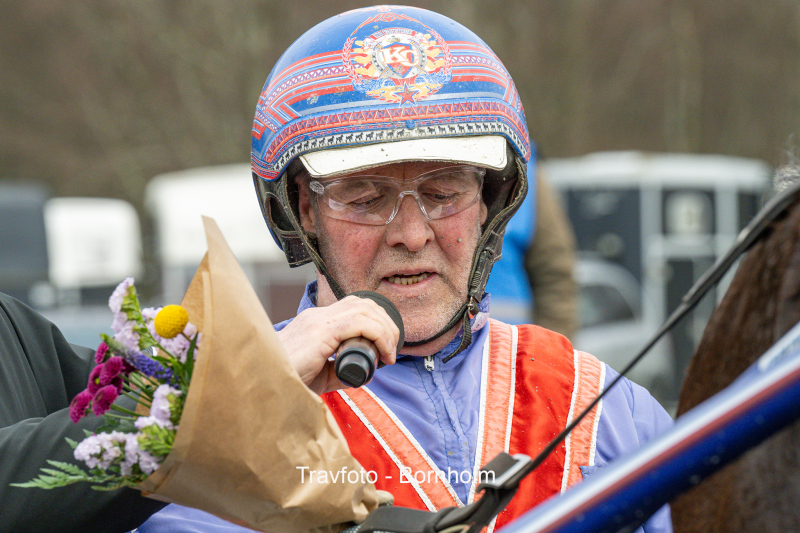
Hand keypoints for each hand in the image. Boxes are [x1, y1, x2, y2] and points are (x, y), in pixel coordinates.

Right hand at [277, 295, 399, 393]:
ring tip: (390, 352)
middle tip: (393, 349)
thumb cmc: (288, 381)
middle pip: (363, 303)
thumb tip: (366, 372)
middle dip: (386, 322)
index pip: (354, 306)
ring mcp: (318, 321)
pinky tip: (384, 354)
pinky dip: (378, 335)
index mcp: (316, 322)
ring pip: (365, 309)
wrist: (264, 385)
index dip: (377, 320)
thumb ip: (339, 370)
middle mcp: (318, 316)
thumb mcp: (320, 374)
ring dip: (385, 329)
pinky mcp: (321, 332)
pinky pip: (359, 323)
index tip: (387, 345)